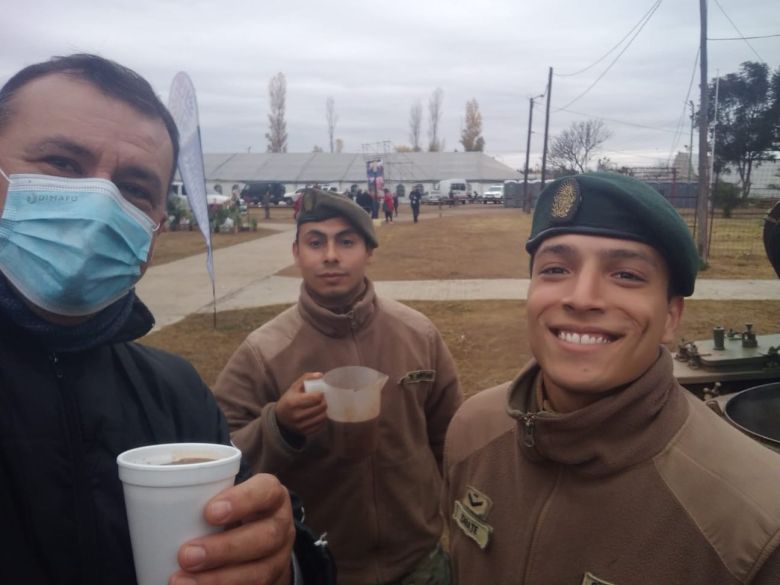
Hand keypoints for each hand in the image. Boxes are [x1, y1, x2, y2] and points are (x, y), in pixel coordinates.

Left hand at [170, 474, 294, 584]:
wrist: (256, 541)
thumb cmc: (230, 512)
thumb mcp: (225, 496)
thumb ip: (201, 496)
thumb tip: (150, 502)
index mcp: (271, 497)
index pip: (265, 491)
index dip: (242, 501)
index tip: (209, 512)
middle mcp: (280, 526)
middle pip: (264, 537)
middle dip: (224, 549)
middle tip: (186, 555)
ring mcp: (278, 559)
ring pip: (259, 572)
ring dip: (218, 579)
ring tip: (179, 581)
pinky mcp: (270, 582)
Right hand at [275, 373, 327, 436]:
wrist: (279, 419)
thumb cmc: (289, 400)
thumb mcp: (294, 387)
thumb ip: (306, 378)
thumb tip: (321, 375)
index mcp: (293, 402)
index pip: (315, 398)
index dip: (321, 394)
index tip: (321, 392)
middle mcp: (297, 415)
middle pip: (320, 407)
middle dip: (324, 401)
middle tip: (323, 399)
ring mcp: (301, 426)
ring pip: (322, 417)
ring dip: (325, 410)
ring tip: (321, 406)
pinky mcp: (304, 432)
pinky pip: (320, 425)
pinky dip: (322, 419)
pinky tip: (319, 414)